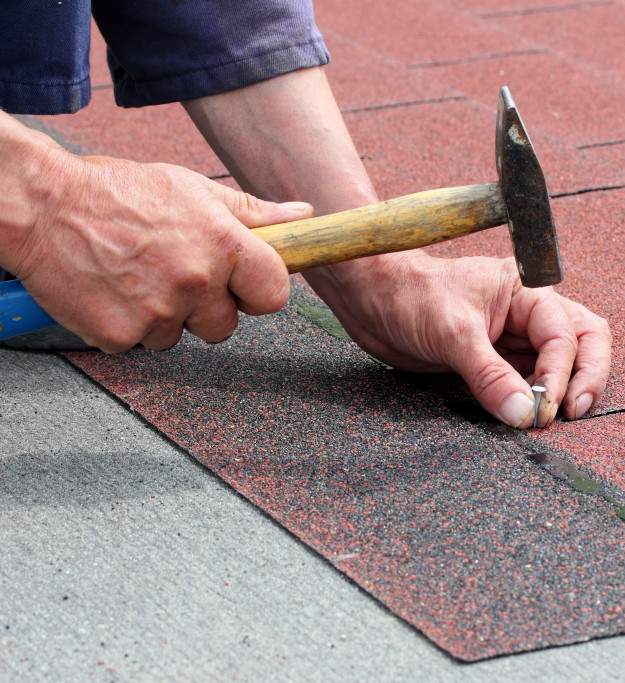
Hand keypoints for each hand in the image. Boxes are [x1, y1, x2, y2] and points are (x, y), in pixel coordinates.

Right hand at [6, 150, 312, 351]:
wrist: (40, 204)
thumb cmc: (118, 192)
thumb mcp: (193, 189)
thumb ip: (253, 212)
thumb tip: (303, 216)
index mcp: (222, 243)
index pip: (274, 293)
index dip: (258, 292)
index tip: (241, 285)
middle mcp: (195, 279)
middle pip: (226, 325)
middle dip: (205, 307)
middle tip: (171, 272)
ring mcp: (157, 311)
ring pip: (180, 336)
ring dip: (163, 315)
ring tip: (135, 274)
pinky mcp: (120, 334)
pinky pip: (139, 343)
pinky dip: (126, 324)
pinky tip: (111, 290)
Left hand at [304, 251, 611, 427]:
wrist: (370, 299)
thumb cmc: (410, 295)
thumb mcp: (452, 333)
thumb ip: (490, 375)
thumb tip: (525, 413)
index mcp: (525, 292)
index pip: (565, 335)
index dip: (561, 372)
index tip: (545, 406)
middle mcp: (526, 314)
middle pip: (583, 342)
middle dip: (586, 377)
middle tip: (574, 413)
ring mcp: (512, 340)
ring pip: (560, 366)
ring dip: (561, 392)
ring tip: (551, 420)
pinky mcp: (494, 363)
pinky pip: (526, 384)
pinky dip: (533, 402)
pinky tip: (525, 418)